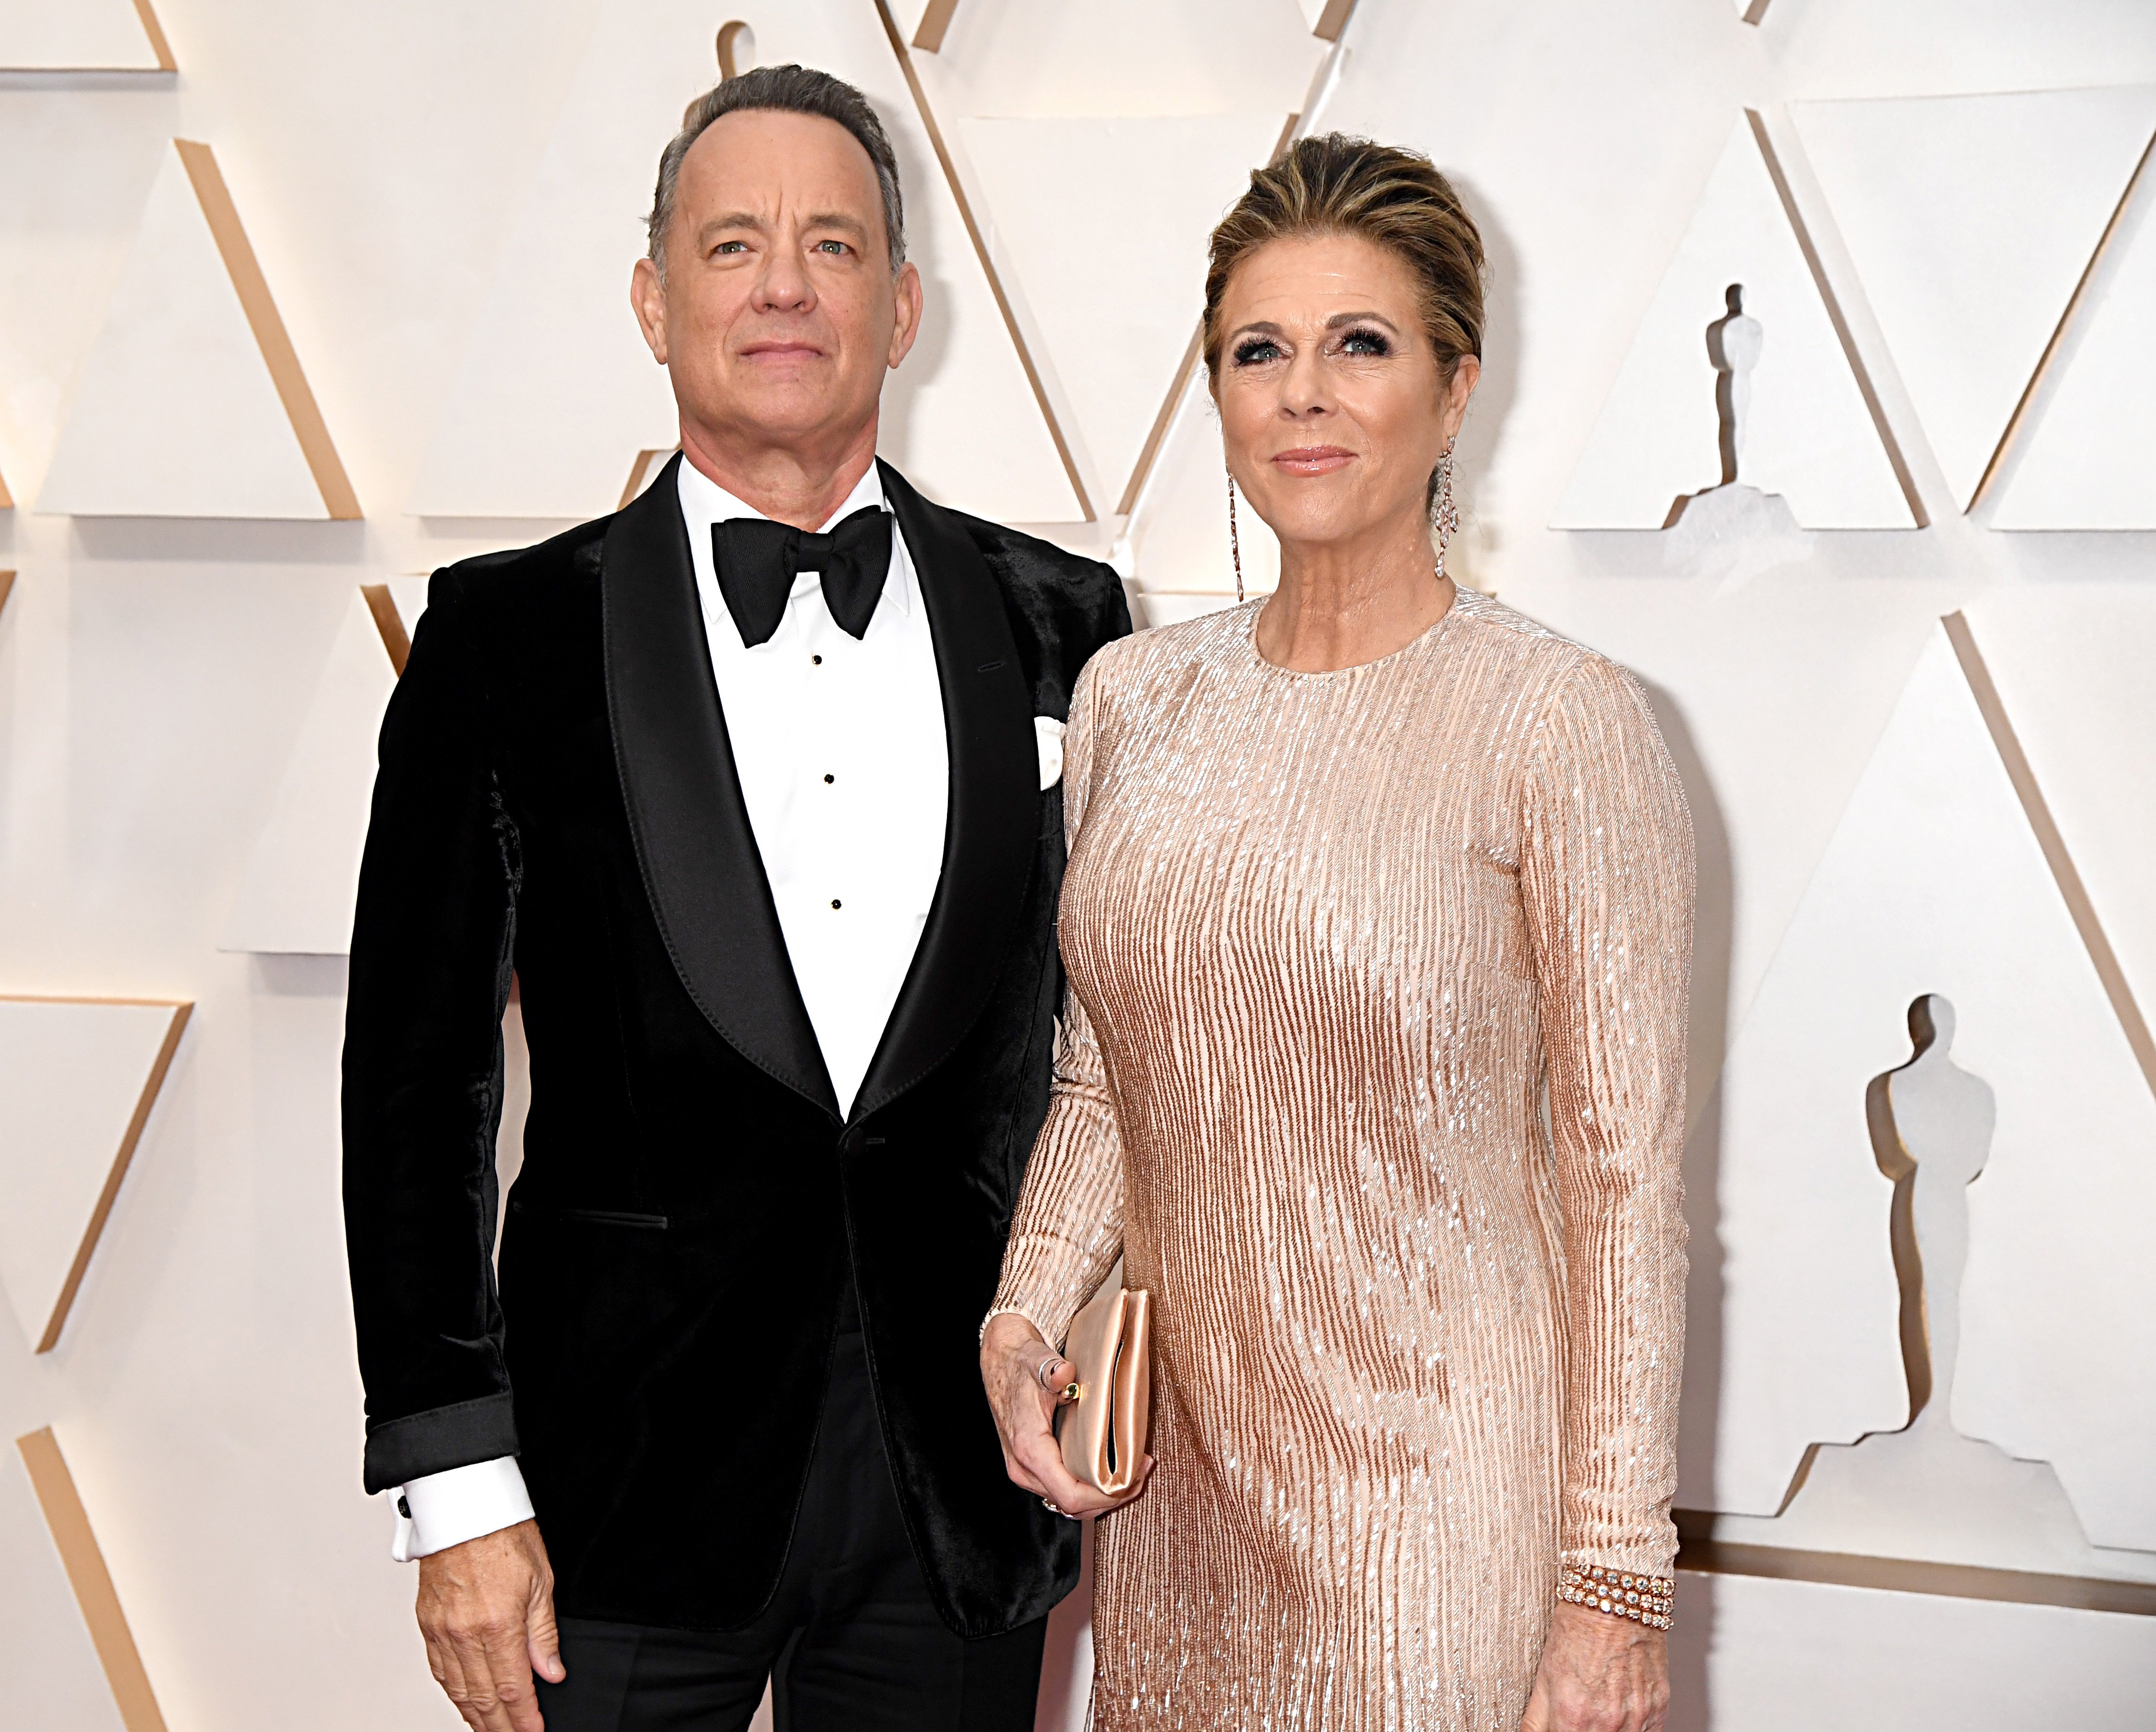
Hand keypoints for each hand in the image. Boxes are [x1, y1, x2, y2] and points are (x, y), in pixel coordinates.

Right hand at [415, 1519, 564, 1731]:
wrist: (464, 1506)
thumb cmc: (503, 1533)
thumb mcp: (540, 1581)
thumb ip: (543, 1633)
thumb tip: (551, 1671)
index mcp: (498, 1623)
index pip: (512, 1688)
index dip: (524, 1718)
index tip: (533, 1731)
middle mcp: (465, 1633)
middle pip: (484, 1697)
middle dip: (500, 1726)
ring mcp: (443, 1630)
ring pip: (458, 1690)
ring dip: (475, 1716)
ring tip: (491, 1729)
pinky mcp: (427, 1624)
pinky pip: (439, 1670)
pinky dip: (453, 1692)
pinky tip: (463, 1701)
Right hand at [981, 1312, 1151, 1518]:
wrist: (1001, 1361)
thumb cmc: (1021, 1364)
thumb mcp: (1038, 1362)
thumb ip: (1052, 1370)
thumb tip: (1065, 1373)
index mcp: (1029, 1449)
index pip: (1070, 1494)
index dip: (1105, 1496)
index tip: (1132, 1479)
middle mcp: (1024, 1468)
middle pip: (1073, 1505)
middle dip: (1111, 1496)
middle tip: (1141, 1473)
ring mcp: (1026, 1472)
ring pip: (1068, 1502)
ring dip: (1101, 1495)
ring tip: (1131, 1473)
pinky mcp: (1031, 1468)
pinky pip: (1062, 1491)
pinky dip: (1087, 1488)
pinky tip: (1107, 1471)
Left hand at [1522, 1601, 1667, 1731]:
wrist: (1614, 1600)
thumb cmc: (1577, 1630)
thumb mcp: (1544, 1675)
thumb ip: (1536, 1719)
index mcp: (1573, 1717)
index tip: (1560, 1724)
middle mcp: (1608, 1723)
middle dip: (1581, 1731)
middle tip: (1579, 1715)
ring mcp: (1637, 1717)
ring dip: (1607, 1730)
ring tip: (1598, 1707)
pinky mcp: (1659, 1708)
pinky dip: (1633, 1729)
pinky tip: (1621, 1711)